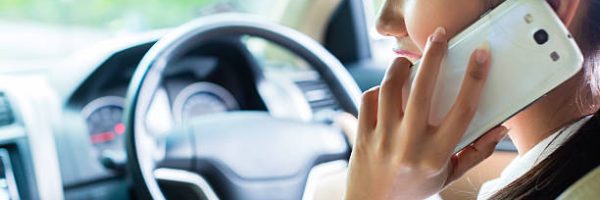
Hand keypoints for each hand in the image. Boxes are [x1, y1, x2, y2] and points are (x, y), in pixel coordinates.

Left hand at [344, 27, 508, 199]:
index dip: (475, 79)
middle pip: (422, 90)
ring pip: (390, 89)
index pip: (462, 111)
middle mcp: (409, 145)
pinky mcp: (362, 136)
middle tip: (438, 37)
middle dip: (433, 57)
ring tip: (408, 61)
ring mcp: (383, 140)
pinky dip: (378, 88)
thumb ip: (475, 152)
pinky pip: (368, 100)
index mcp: (437, 154)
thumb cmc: (415, 188)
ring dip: (399, 67)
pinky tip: (387, 89)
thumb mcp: (448, 175)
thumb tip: (500, 126)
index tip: (481, 55)